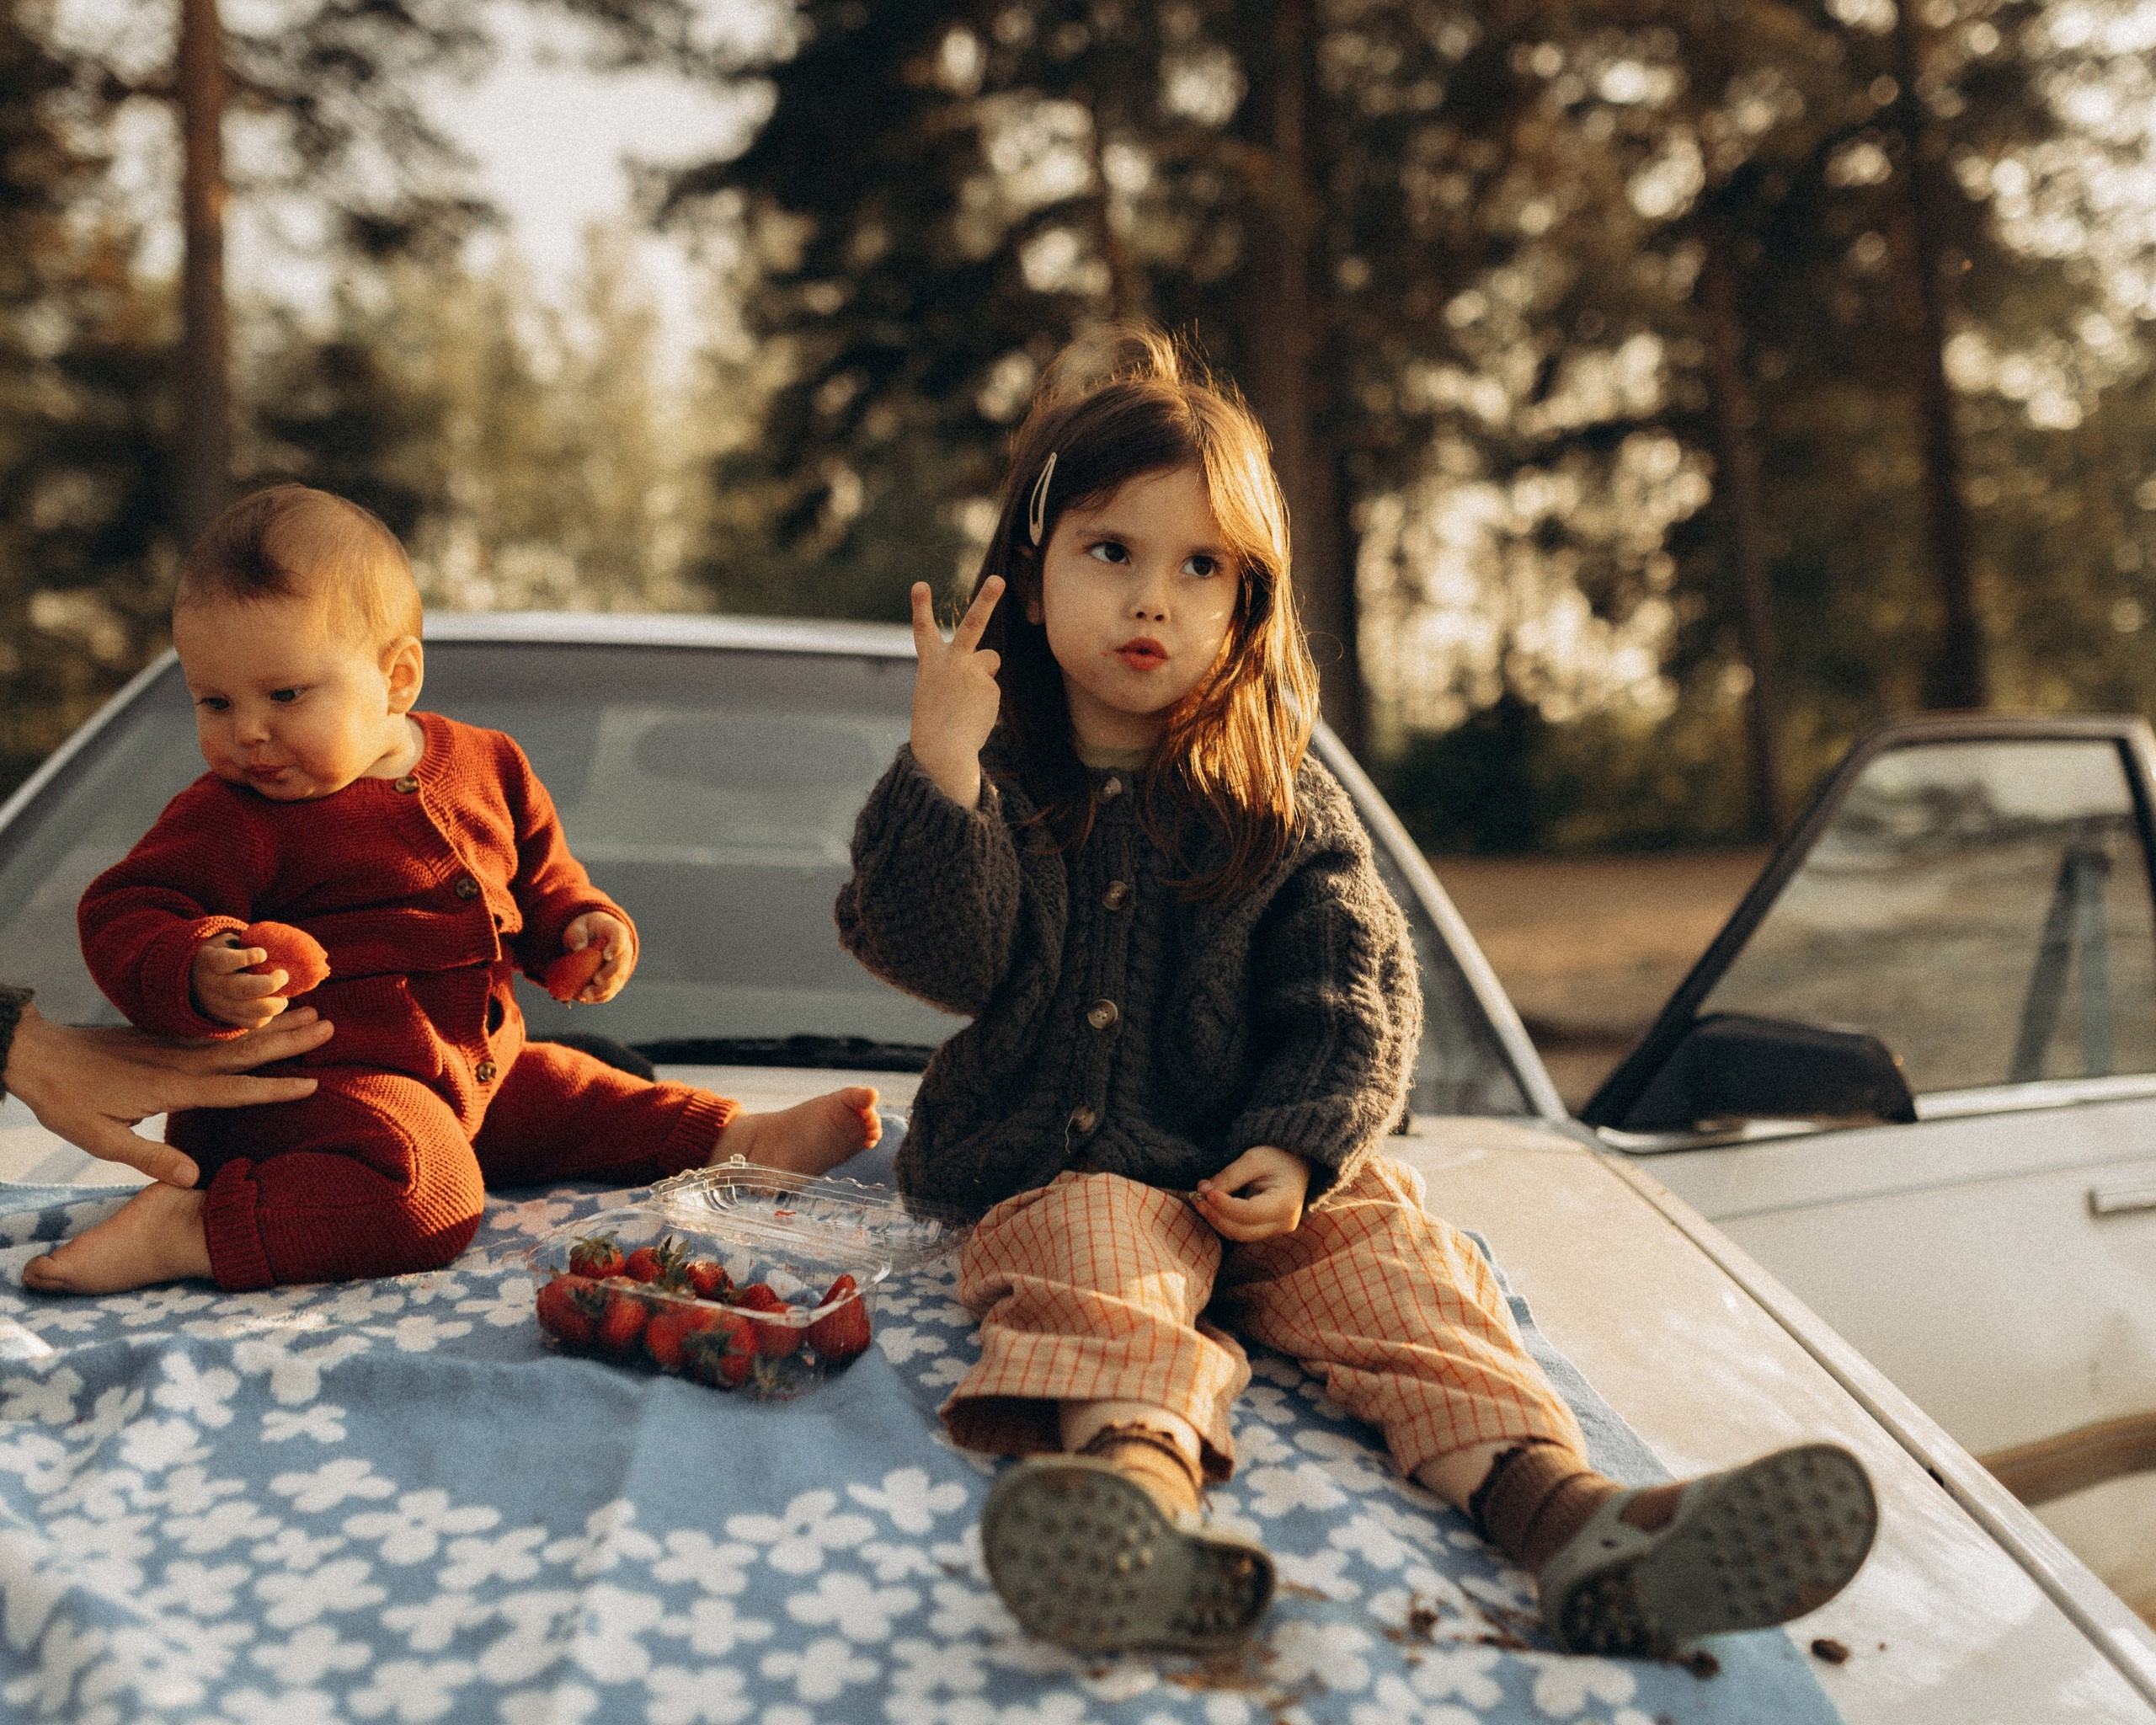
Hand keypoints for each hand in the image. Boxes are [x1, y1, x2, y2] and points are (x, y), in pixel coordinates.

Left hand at [3, 1004, 330, 1185]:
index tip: (313, 1083)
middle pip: (246, 1051)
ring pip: (236, 1035)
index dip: (274, 1089)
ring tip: (312, 1011)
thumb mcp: (99, 1138)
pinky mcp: (166, 1037)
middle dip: (289, 1040)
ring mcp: (175, 1045)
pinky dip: (247, 1022)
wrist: (38, 1054)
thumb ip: (149, 1156)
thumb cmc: (67, 1100)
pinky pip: (217, 1030)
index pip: (234, 1089)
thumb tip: (191, 1177)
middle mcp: (180, 1062)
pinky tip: (264, 1015)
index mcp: (171, 1088)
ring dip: (276, 1023)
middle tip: (329, 1026)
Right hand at [191, 935, 290, 1029]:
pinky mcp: (227, 1017)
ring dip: (273, 1004)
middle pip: (241, 989)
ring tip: (284, 998)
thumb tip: (280, 944)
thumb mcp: (226, 944)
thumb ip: (246, 944)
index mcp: (210, 961)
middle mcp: (212, 984)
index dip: (245, 958)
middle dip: (268, 984)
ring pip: (248, 1009)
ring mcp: (218, 1003)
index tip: (263, 953)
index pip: (224, 961)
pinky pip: (250, 1022)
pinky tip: (274, 1006)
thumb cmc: (222, 955)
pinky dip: (267, 1016)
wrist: (195, 979)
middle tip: (284, 975)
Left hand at [562, 911, 634, 1002]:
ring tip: (585, 994)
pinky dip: (598, 997)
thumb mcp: (578, 927)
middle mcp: (624, 951)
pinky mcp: (614, 981)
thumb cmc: (585, 930)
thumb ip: (577, 934)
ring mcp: (621, 967)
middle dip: (609, 974)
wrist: (592, 937)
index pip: (621, 939)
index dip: (616, 948)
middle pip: (620, 964)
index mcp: (617, 933)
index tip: (607, 955)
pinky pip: (609, 992)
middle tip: (596, 980)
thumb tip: (579, 948)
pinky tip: (584, 998)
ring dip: (603, 990)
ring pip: (617, 982)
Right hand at [909, 576, 1004, 808]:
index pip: (923, 629)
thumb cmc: (938, 719)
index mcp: (931, 661)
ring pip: (990, 660)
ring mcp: (971, 672)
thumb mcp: (942, 688)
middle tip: (997, 580)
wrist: (943, 750)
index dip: (921, 607)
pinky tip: (973, 715)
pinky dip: (986, 701)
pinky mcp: (989, 686)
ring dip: (984, 673)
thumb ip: (965, 667)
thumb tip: (991, 660)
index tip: (920, 584)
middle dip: (986, 600)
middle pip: (972, 624)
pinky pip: (993, 686)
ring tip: (968, 700)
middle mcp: (951, 661)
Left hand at [1194, 1145, 1310, 1241]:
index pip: (1250, 1212)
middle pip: (1242, 1230)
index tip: (1205, 1192)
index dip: (1224, 1206)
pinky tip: (1211, 1207)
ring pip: (1239, 1234)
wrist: (1296, 1165)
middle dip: (1215, 1215)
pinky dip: (1223, 1221)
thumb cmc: (1277, 1158)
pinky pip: (1241, 1232)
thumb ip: (1229, 1176)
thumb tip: (1203, 1191)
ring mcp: (1276, 1230)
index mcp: (1286, 1202)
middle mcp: (1284, 1223)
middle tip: (1196, 1197)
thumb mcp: (1254, 1159)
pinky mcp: (1266, 1231)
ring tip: (1200, 1200)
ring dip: (1216, 1220)